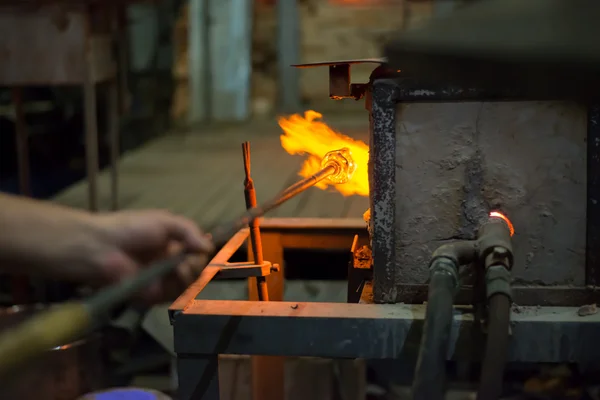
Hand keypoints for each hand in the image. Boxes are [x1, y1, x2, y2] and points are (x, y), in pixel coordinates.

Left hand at [87, 210, 213, 302]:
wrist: (103, 247)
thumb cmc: (132, 228)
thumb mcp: (165, 221)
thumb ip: (189, 231)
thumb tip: (209, 247)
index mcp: (171, 245)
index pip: (195, 254)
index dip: (201, 253)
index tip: (201, 249)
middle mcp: (168, 264)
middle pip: (195, 271)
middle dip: (197, 265)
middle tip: (188, 260)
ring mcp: (160, 281)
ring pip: (188, 285)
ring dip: (190, 276)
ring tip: (182, 268)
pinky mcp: (152, 296)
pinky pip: (173, 297)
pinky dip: (179, 288)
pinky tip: (176, 276)